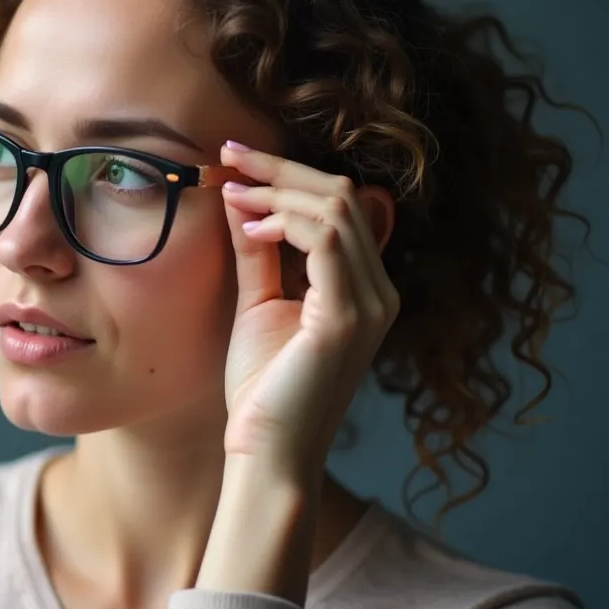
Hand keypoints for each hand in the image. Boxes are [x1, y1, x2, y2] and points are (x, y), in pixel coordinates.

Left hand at [217, 141, 399, 478]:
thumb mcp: (258, 303)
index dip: (290, 174)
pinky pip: (323, 239)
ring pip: (334, 208)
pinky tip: (246, 226)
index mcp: (364, 288)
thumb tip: (240, 197)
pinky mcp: (347, 317)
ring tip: (231, 191)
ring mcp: (370, 304)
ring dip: (276, 191)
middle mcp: (379, 292)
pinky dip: (282, 221)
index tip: (235, 157)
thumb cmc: (263, 391)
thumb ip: (257, 251)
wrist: (267, 455)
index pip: (340, 205)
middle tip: (229, 153)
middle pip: (342, 195)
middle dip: (282, 168)